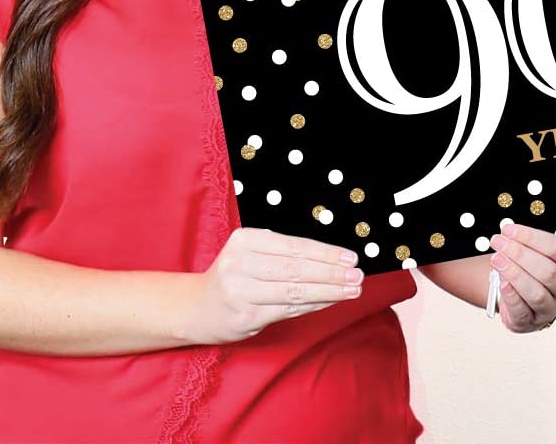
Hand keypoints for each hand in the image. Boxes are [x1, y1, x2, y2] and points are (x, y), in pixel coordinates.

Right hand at [192, 227, 363, 344]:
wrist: (197, 307)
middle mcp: (240, 263)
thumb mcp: (251, 254)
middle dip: (332, 272)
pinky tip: (331, 301)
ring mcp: (242, 291)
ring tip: (353, 289)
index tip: (351, 257)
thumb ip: (284, 253)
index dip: (325, 252)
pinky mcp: (246, 316)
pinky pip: (288, 310)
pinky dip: (314, 305)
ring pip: (295, 290)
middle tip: (358, 275)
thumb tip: (333, 258)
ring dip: (329, 290)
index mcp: (245, 239)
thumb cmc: (234, 276)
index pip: (294, 245)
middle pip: (297, 268)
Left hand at [488, 224, 555, 333]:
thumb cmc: (531, 270)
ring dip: (514, 273)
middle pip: (549, 271)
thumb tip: (507, 234)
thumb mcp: (534, 251)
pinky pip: (522, 310)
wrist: (522, 298)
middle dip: (520, 254)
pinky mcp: (533, 322)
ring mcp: (553, 309)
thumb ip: (525, 242)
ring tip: (496, 260)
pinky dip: (511, 295)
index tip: (508, 230)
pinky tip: (502, 282)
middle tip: (498, 242)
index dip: (531, 237)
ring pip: (537, 293)